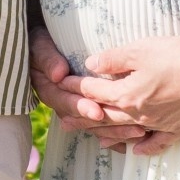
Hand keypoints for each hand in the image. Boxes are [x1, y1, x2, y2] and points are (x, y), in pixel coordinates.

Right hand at [31, 26, 143, 149]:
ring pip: (96, 125)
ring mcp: (75, 106)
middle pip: (85, 119)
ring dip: (116, 130)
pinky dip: (117, 131)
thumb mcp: (39, 46)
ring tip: (139, 132)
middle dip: (107, 124)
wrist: (42, 42)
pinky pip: (102, 123)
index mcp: (50, 91)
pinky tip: (134, 138)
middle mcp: (63, 103)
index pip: (66, 102)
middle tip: (132, 126)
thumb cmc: (42, 41)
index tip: (97, 112)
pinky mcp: (87, 106)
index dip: (82, 107)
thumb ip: (48, 59)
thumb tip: (58, 74)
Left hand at [67, 33, 179, 153]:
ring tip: (93, 139)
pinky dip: (144, 147)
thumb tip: (90, 65)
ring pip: (127, 133)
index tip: (61, 84)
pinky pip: (156, 143)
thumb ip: (113, 59)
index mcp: (127, 95)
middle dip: (83, 117)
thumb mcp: (140, 49)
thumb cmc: (178, 55)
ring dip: (107, 135)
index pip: (93, 92)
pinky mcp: (179, 127)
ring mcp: (159, 124)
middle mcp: (139, 115)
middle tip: (64, 121)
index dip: (75, 87)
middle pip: (105, 117)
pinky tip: (136, 150)